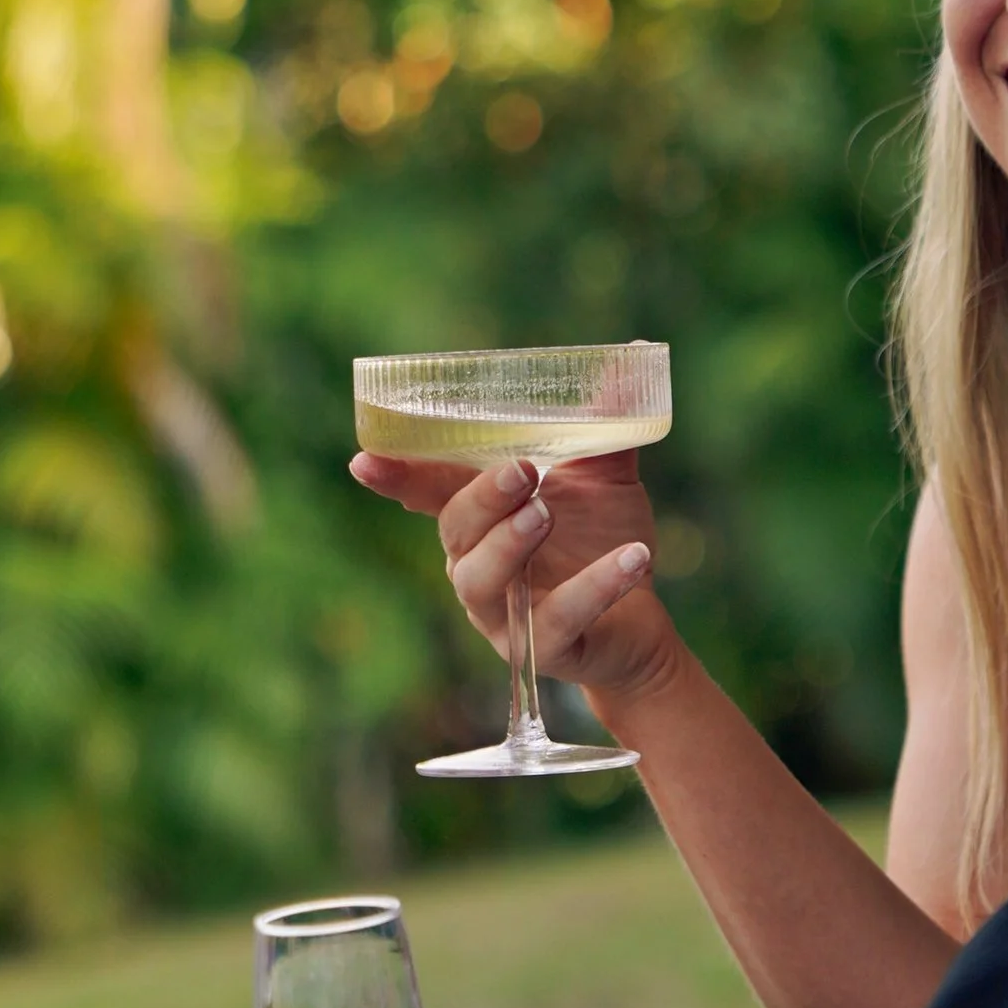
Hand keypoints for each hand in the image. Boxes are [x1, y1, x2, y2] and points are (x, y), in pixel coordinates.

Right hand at [348, 447, 679, 705]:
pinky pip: (559, 620)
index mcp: (480, 520)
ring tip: (546, 514)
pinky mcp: (546, 649)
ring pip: (482, 581)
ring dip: (510, 544)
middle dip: (481, 498)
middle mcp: (476, 566)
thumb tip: (630, 358)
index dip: (395, 477)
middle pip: (455, 530)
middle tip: (521, 470)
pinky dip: (596, 587)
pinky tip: (634, 557)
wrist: (643, 622)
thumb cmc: (604, 540)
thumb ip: (605, 424)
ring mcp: (504, 615)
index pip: (428, 491)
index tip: (365, 459)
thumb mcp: (604, 476)